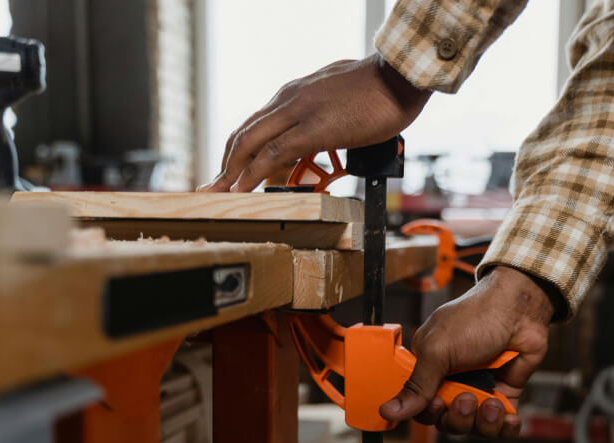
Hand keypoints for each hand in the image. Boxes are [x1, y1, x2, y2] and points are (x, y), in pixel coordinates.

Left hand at [201, 54, 429, 192]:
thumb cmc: (379, 90)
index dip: (237, 151)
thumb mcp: (340, 98)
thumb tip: (327, 128)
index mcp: (294, 94)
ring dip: (231, 172)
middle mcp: (288, 99)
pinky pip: (274, 153)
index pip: (255, 124)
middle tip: (212, 189)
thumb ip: (325, 112)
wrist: (400, 76)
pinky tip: (243, 190)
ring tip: (219, 195)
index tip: (228, 172)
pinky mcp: (313, 128)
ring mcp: (298, 112)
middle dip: (224, 165)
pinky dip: (253, 173)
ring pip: (250, 142)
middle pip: (243, 134)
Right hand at [379, 266, 555, 437]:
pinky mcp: (505, 394)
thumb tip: (387, 412)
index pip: (420, 406)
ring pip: (474, 427)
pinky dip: (505, 427)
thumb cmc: (475, 318)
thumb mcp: (437, 351)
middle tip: (466, 399)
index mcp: (429, 368)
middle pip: (447, 421)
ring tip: (492, 404)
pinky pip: (502, 426)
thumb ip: (416, 386)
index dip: (429, 412)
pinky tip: (508, 417)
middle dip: (458, 418)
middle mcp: (453, 382)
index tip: (437, 402)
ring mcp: (480, 388)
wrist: (519, 307)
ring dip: (483, 422)